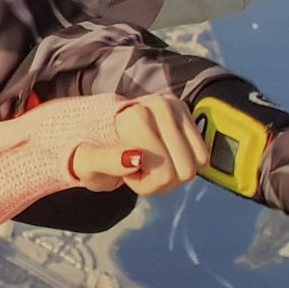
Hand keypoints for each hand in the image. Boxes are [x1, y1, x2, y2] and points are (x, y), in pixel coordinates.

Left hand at [72, 94, 209, 194]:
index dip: (143, 182)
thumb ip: (107, 160)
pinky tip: (161, 157)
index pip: (163, 171)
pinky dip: (182, 165)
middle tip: (135, 169)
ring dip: (171, 175)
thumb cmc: (90, 153)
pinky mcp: (189, 116)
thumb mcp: (86, 163)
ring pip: (195, 165)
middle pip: (184, 171)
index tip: (123, 170)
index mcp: (135, 115)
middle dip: (159, 181)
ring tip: (147, 163)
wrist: (97, 135)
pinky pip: (202, 157)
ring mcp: (179, 108)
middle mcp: (162, 105)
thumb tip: (137, 157)